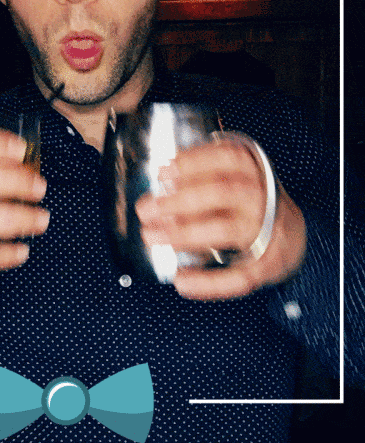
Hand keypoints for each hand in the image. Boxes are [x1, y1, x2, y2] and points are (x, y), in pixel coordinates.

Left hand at [135, 139, 305, 300]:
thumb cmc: (248, 203)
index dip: (193, 164)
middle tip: (145, 210)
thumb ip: (203, 177)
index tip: (162, 173)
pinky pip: (239, 276)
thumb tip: (162, 181)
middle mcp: (262, 198)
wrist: (296, 234)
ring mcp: (267, 231)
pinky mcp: (267, 264)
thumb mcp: (234, 179)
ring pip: (225, 230)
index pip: (226, 159)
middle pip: (221, 192)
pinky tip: (181, 281)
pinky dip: (209, 283)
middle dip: (178, 201)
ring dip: (185, 234)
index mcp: (253, 171)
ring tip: (151, 237)